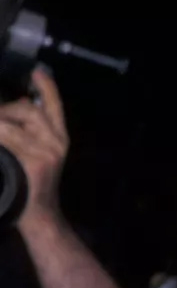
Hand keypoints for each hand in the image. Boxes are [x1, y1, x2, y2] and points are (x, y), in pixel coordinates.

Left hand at [0, 67, 68, 232]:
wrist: (38, 215)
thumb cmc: (32, 184)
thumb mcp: (37, 153)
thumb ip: (31, 130)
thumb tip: (16, 104)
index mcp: (60, 139)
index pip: (55, 106)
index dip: (47, 88)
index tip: (37, 72)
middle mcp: (57, 144)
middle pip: (30, 110)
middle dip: (7, 110)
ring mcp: (47, 153)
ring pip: (14, 124)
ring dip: (0, 124)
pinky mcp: (36, 163)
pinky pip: (9, 139)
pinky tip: (0, 149)